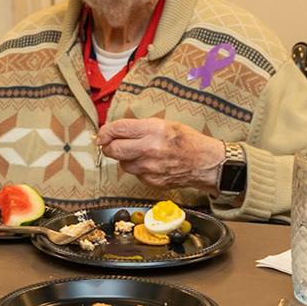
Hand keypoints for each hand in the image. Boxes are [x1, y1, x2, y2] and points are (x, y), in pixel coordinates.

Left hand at [94, 118, 225, 191]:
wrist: (205, 162)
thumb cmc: (186, 141)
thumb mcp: (163, 124)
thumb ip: (139, 127)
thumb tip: (117, 131)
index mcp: (152, 130)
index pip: (118, 129)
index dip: (105, 132)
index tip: (101, 135)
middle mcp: (149, 149)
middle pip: (114, 150)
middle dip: (108, 146)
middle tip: (110, 144)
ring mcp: (150, 167)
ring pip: (122, 164)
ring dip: (124, 158)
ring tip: (137, 153)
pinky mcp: (152, 181)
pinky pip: (135, 174)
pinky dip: (137, 168)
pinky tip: (149, 163)